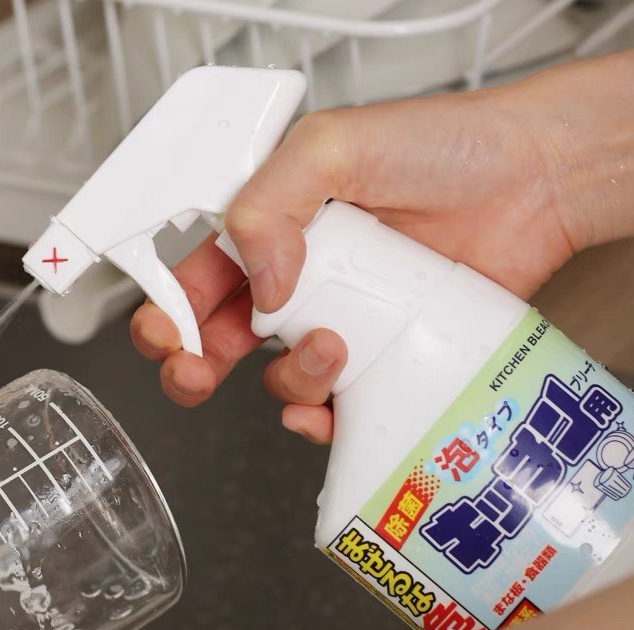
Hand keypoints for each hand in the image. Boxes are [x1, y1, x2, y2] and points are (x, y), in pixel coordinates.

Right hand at [131, 52, 633, 443]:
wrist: (530, 182)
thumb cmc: (442, 148)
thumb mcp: (333, 146)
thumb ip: (268, 202)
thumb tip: (258, 280)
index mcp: (269, 227)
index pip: (195, 276)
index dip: (167, 310)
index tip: (165, 333)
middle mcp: (298, 278)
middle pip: (219, 338)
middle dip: (192, 365)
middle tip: (193, 372)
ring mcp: (338, 321)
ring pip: (279, 376)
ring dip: (289, 377)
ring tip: (329, 344)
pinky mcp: (379, 357)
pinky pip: (334, 406)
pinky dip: (324, 416)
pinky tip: (332, 405)